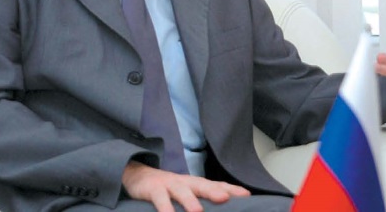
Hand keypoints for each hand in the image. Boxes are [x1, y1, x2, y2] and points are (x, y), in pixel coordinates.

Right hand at [122, 161, 250, 211]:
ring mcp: (169, 184)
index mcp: (195, 183)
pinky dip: (165, 209)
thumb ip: (200, 199)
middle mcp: (185, 182)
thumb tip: (221, 204)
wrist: (138, 175)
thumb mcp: (185, 193)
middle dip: (214, 191)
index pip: (216, 184)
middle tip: (226, 198)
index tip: (247, 195)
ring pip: (181, 191)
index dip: (231, 189)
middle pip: (201, 184)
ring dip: (190, 201)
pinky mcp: (153, 189)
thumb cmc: (167, 189)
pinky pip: (160, 200)